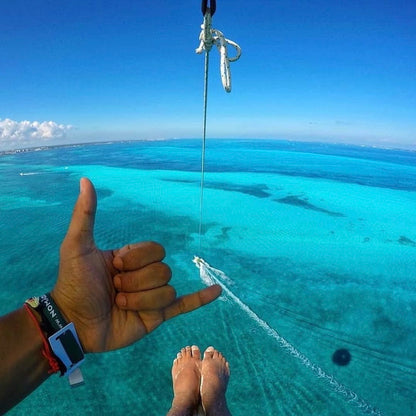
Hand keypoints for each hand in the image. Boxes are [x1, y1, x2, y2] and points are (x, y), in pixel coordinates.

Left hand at [51, 178, 220, 352]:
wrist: (72, 322)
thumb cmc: (73, 283)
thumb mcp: (77, 245)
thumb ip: (85, 214)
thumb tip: (86, 180)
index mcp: (132, 258)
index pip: (156, 249)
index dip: (137, 258)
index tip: (114, 265)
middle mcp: (144, 275)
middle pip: (163, 270)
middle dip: (137, 281)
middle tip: (115, 288)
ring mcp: (151, 296)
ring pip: (167, 290)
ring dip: (141, 298)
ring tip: (120, 303)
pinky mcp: (156, 317)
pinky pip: (183, 305)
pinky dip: (200, 298)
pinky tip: (216, 291)